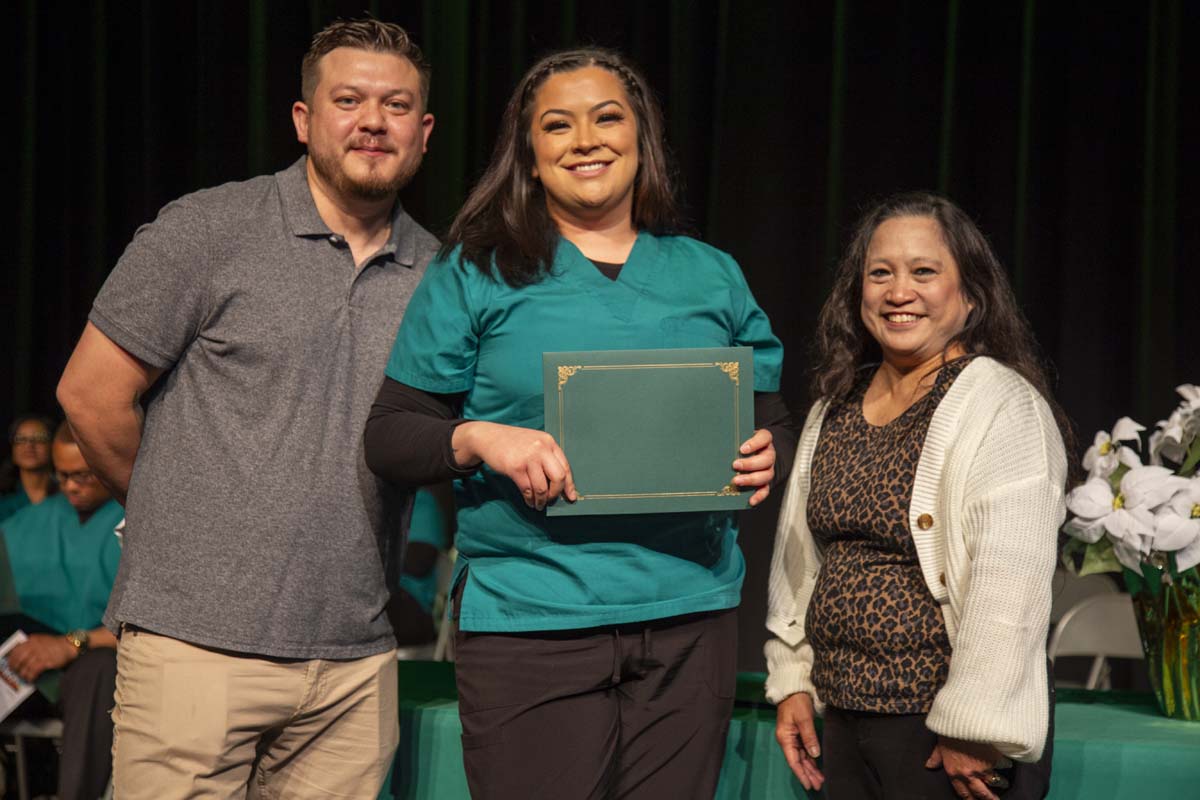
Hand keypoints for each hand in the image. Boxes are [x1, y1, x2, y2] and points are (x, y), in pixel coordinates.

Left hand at [5, 634, 77, 682]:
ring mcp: (39, 654)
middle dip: (15, 667)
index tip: (11, 664)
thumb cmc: (57, 644)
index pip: (16, 649)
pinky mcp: (45, 661)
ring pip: (25, 666)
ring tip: (24, 677)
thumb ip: (32, 645)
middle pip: (18, 658)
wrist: (70, 645)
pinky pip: (33, 671)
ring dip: (23, 674)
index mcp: (32, 640)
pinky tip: (31, 679)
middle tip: (16, 672)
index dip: (12, 658)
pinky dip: (30, 676)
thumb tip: (22, 657)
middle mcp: (34, 646)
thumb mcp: (42, 640)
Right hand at [453, 421, 576, 509]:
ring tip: (538, 505)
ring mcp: (528, 458)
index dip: (569, 485)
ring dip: (541, 500)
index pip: (565, 467)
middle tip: (551, 501)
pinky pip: (527, 489)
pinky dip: (529, 499)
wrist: (488, 437)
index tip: (570, 497)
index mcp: (549, 442)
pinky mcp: (515, 468)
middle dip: (556, 494)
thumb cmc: (512, 443)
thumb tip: (558, 484)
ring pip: (542, 487)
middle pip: (558, 478)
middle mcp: (541, 449)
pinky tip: (529, 502)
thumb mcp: (534, 443)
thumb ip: (546, 458)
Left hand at [733, 428, 774, 506]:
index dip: (755, 443)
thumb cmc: (738, 445)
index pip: (765, 438)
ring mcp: (768, 469)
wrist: (744, 455)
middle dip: (750, 463)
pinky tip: (750, 500)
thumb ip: (730, 440)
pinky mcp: (765, 482)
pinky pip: (765, 490)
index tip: (742, 449)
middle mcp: (768, 454)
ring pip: (767, 475)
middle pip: (767, 459)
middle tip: (735, 465)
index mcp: (763, 440)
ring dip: (752, 479)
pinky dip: (759, 496)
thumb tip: (711, 443)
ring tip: (737, 481)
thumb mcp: (736, 439)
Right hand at [775, 692, 823, 790]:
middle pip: (798, 761)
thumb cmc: (796, 702)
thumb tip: (815, 754)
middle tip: (818, 785)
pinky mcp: (798, 735)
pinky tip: (817, 767)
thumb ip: (809, 737)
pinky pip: (804, 751)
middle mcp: (787, 740)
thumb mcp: (803, 718)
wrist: (793, 689)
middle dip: (808, 774)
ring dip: (810, 768)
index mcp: (785, 738)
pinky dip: (810, 759)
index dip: (801, 774)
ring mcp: (792, 738)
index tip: (808, 784)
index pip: (793, 760)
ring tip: (820, 779)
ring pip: (802, 757)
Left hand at [926, 735, 1004, 798]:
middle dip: (989, 798)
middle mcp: (968, 773)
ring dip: (1000, 783)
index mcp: (953, 771)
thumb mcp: (940, 744)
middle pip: (982, 793)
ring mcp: (982, 768)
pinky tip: (1006, 762)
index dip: (970, 799)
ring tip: (1003, 782)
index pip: (963, 792)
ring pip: (994, 782)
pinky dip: (1006, 764)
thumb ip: (936, 757)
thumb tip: (929, 766)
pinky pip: (1003, 766)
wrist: (962, 717)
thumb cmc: (950, 729)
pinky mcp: (994, 759)